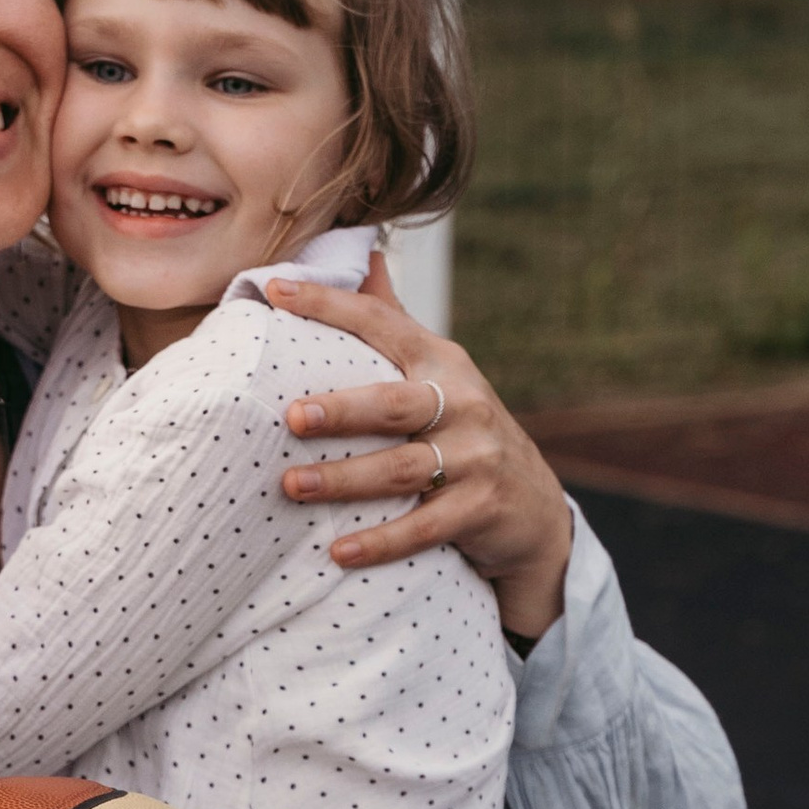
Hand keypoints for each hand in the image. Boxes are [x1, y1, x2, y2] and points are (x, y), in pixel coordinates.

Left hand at [268, 251, 572, 641]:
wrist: (534, 509)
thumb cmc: (464, 433)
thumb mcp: (439, 375)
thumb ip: (397, 323)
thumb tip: (364, 256)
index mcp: (442, 362)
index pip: (381, 324)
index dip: (329, 304)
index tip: (274, 292)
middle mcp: (464, 403)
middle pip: (393, 403)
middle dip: (341, 409)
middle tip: (291, 415)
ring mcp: (477, 457)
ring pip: (402, 468)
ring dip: (345, 479)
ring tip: (292, 485)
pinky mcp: (481, 508)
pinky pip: (423, 526)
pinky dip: (380, 541)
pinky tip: (339, 553)